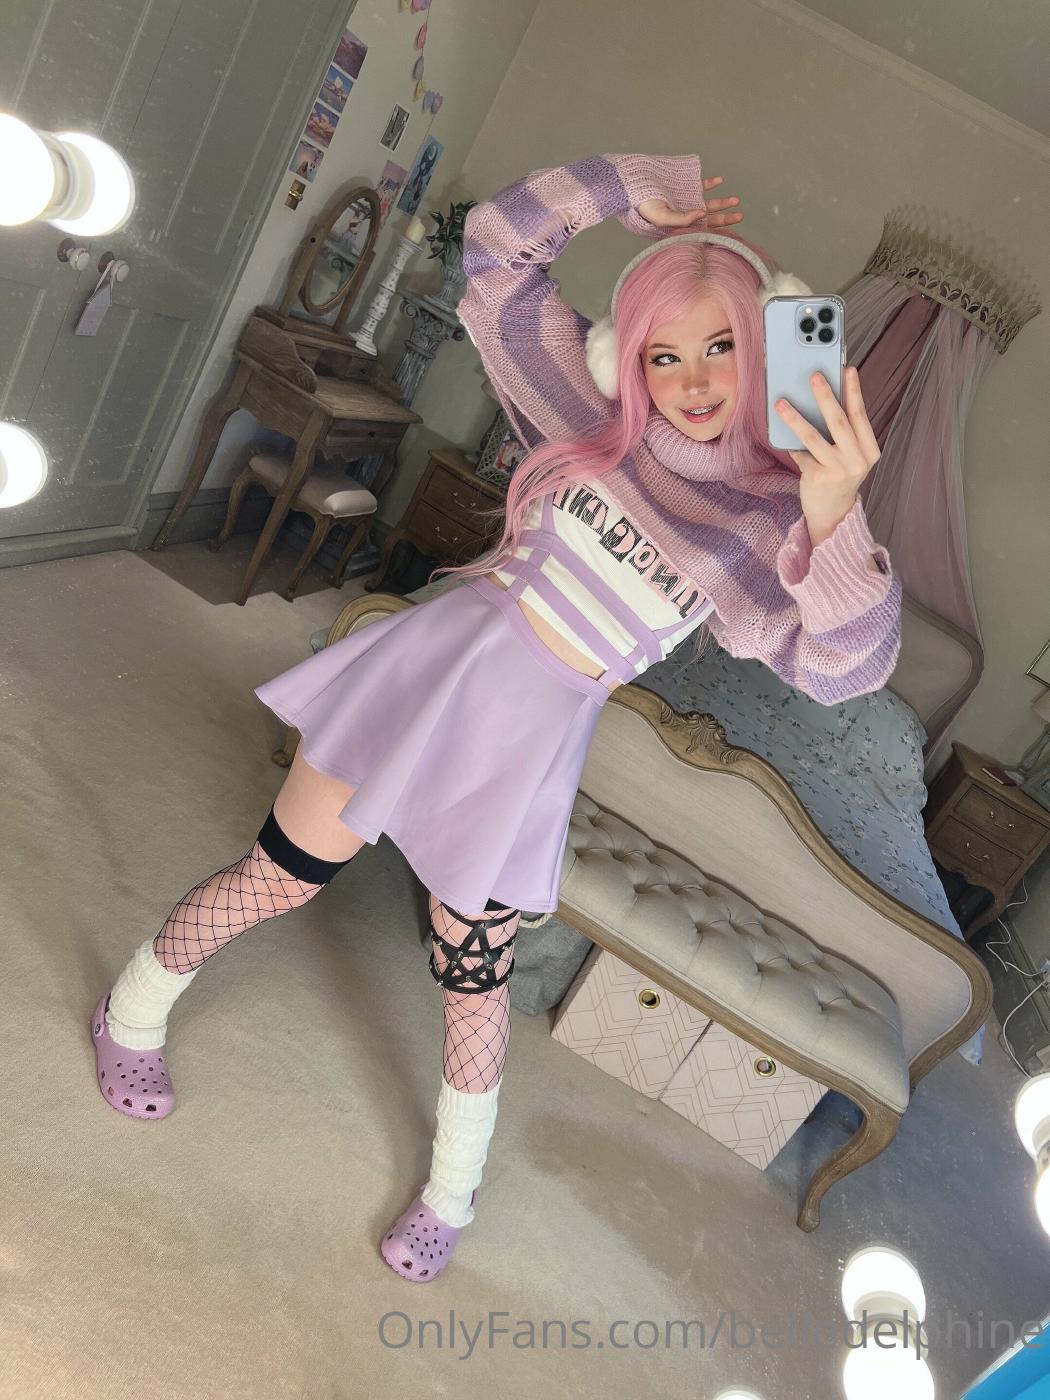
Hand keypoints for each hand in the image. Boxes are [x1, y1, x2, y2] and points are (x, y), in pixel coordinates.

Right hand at [638, 175, 742, 229]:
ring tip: (736, 201)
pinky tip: (720, 181)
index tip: (731, 229)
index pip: (703, 231)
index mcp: (679, 228)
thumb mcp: (661, 216)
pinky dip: (710, 184)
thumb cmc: (642, 206)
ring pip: (707, 204)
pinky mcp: (684, 187)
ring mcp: (685, 201)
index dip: (717, 230)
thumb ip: (682, 219)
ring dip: (722, 202)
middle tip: (740, 216)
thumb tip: (703, 214)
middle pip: (709, 219)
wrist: (631, 186)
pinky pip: (700, 186)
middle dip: (725, 218)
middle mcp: (685, 216)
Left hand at [774, 366, 880, 541]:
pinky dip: (791, 444)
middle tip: (814, 376)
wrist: (832, 513)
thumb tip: (823, 397)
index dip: (854, 391)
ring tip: (781, 403)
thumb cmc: (839, 475)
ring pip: (813, 436)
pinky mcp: (818, 478)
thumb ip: (843, 432)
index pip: (860, 415)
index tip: (848, 369)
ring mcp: (838, 470)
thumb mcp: (850, 454)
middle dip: (826, 396)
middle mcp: (857, 460)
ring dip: (795, 417)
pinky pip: (800, 453)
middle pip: (839, 421)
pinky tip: (783, 435)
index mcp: (869, 450)